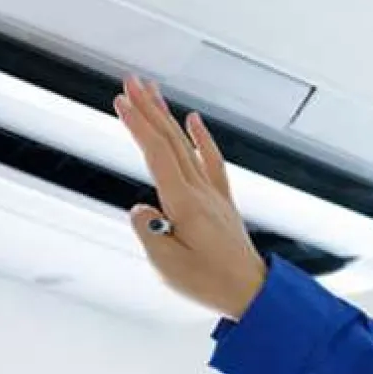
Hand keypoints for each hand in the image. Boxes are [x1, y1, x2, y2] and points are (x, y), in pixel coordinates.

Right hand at [113, 75, 266, 319]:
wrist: (252, 292)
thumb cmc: (210, 282)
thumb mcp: (167, 265)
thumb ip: (148, 233)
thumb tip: (140, 209)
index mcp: (184, 204)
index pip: (157, 154)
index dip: (138, 125)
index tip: (120, 101)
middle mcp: (201, 192)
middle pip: (170, 141)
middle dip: (148, 109)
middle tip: (130, 81)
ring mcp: (213, 195)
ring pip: (187, 146)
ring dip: (168, 116)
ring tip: (152, 91)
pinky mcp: (221, 202)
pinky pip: (212, 161)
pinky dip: (202, 138)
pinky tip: (194, 120)